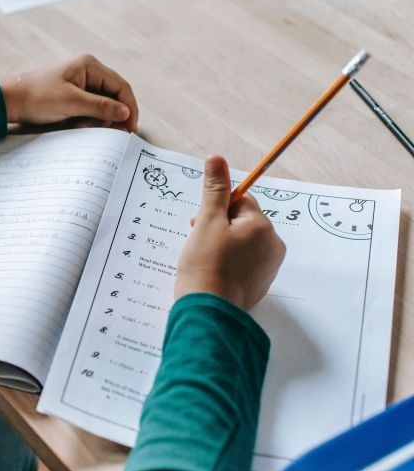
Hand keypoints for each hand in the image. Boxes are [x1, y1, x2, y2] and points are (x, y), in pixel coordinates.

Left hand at [0, 54, 138, 131]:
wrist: (9, 100)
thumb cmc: (36, 96)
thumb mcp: (72, 102)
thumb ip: (101, 107)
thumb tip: (125, 113)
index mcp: (90, 66)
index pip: (121, 87)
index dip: (129, 108)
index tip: (130, 128)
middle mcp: (87, 72)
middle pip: (113, 96)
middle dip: (111, 116)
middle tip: (110, 133)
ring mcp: (79, 84)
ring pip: (101, 105)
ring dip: (97, 119)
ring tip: (81, 126)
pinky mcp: (71, 96)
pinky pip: (88, 110)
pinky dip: (87, 120)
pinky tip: (76, 125)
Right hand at [174, 156, 285, 310]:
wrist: (208, 312)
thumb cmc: (205, 265)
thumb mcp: (206, 222)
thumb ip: (214, 190)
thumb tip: (216, 159)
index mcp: (262, 226)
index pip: (240, 200)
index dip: (216, 208)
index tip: (198, 222)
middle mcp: (273, 244)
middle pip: (242, 221)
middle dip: (219, 227)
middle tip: (197, 242)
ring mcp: (269, 267)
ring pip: (243, 242)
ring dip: (223, 244)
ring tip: (204, 259)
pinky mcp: (261, 284)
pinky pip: (245, 262)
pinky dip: (229, 263)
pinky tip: (213, 272)